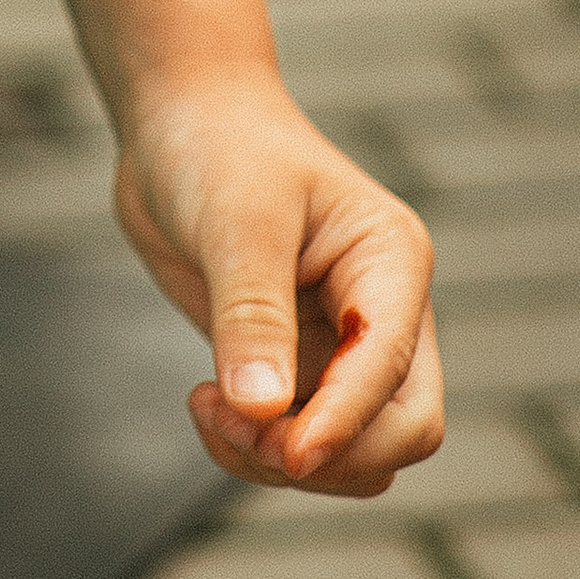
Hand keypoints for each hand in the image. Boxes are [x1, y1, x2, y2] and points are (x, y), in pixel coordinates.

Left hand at [115, 72, 443, 495]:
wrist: (180, 119)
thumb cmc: (219, 145)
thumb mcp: (236, 219)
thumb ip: (252, 314)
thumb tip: (262, 410)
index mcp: (391, 262)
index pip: (393, 371)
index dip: (344, 422)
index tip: (287, 452)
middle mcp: (382, 312)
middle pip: (398, 432)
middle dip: (324, 453)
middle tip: (238, 427)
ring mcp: (342, 345)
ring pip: (352, 453)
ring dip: (283, 459)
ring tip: (210, 412)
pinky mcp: (297, 365)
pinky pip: (298, 442)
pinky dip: (256, 448)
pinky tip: (207, 408)